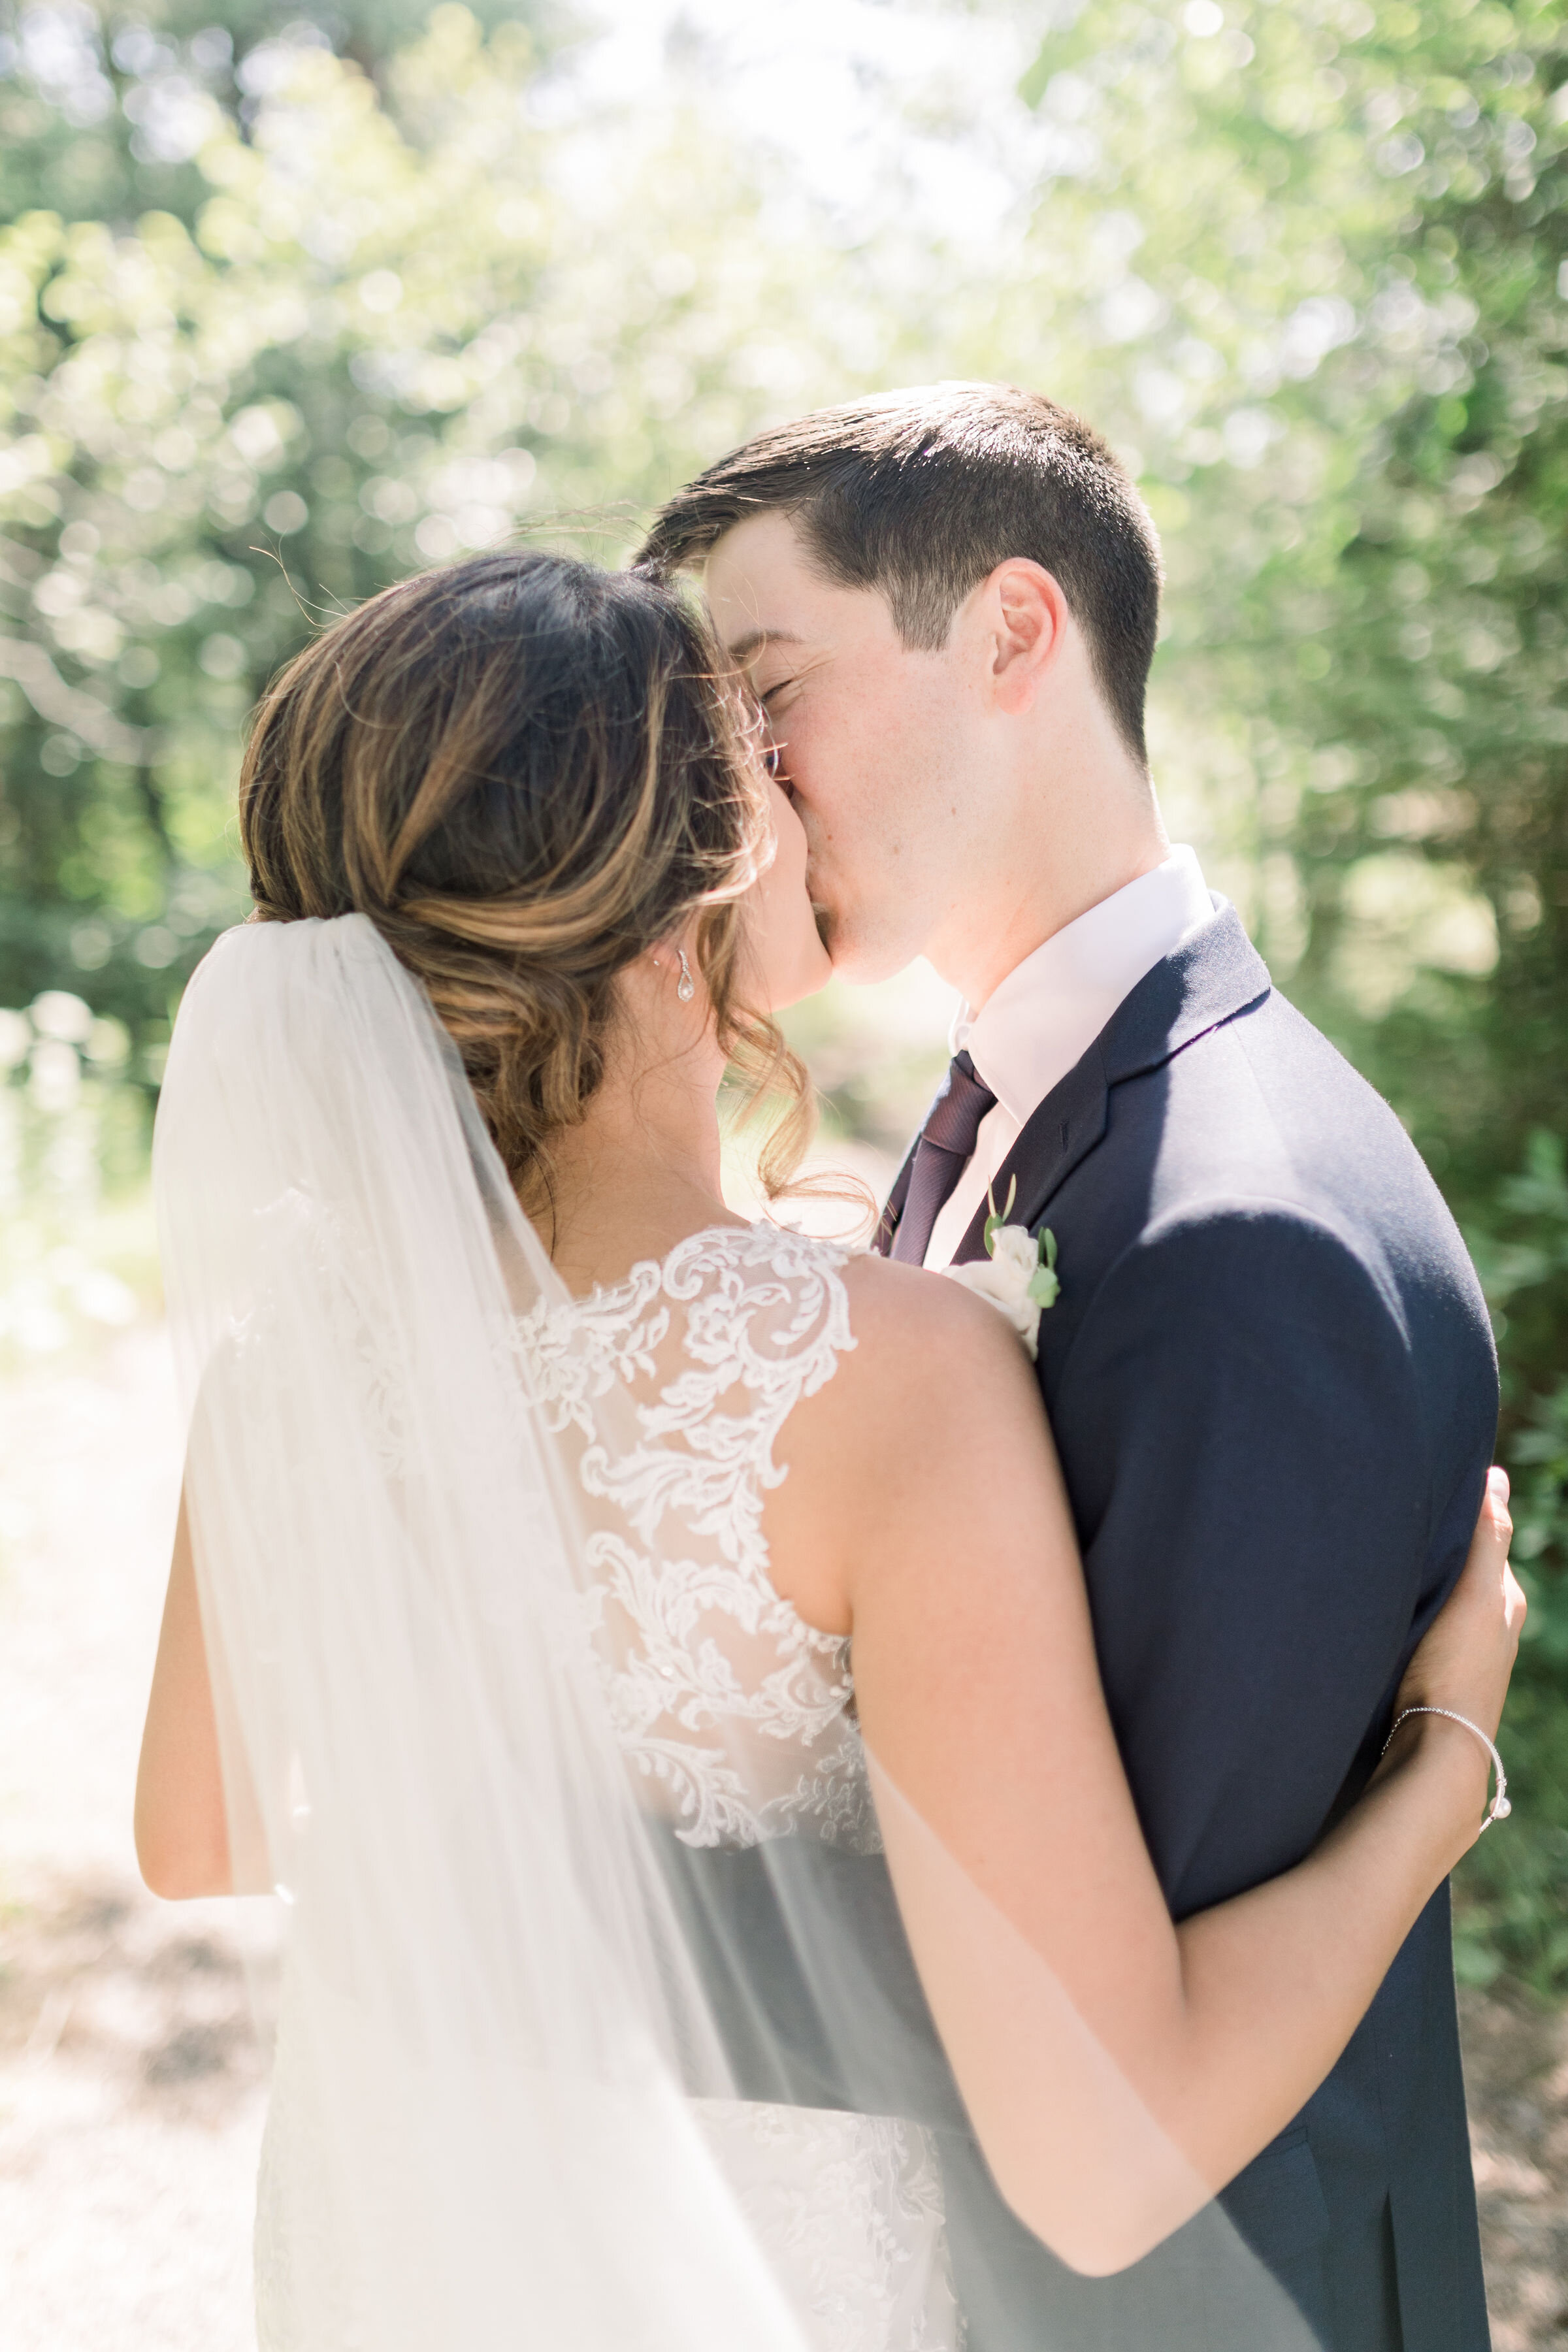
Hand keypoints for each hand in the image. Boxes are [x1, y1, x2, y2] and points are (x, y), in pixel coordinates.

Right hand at [1394, 1467, 1524, 1744]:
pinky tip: (1389, 1610)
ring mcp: (1466, 1653)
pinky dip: (1413, 1610)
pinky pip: (1427, 1626)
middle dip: (1439, 1551)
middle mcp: (1492, 1627)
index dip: (1463, 1518)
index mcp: (1506, 1602)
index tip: (1427, 1494)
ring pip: (1445, 1600)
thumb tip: (1496, 1478)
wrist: (1436, 1746)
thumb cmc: (1456, 1668)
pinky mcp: (1437, 1673)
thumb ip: (1489, 1538)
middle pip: (1465, 1572)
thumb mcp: (1477, 1594)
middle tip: (1399, 1525)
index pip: (1488, 1542)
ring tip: (1388, 1563)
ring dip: (1424, 1583)